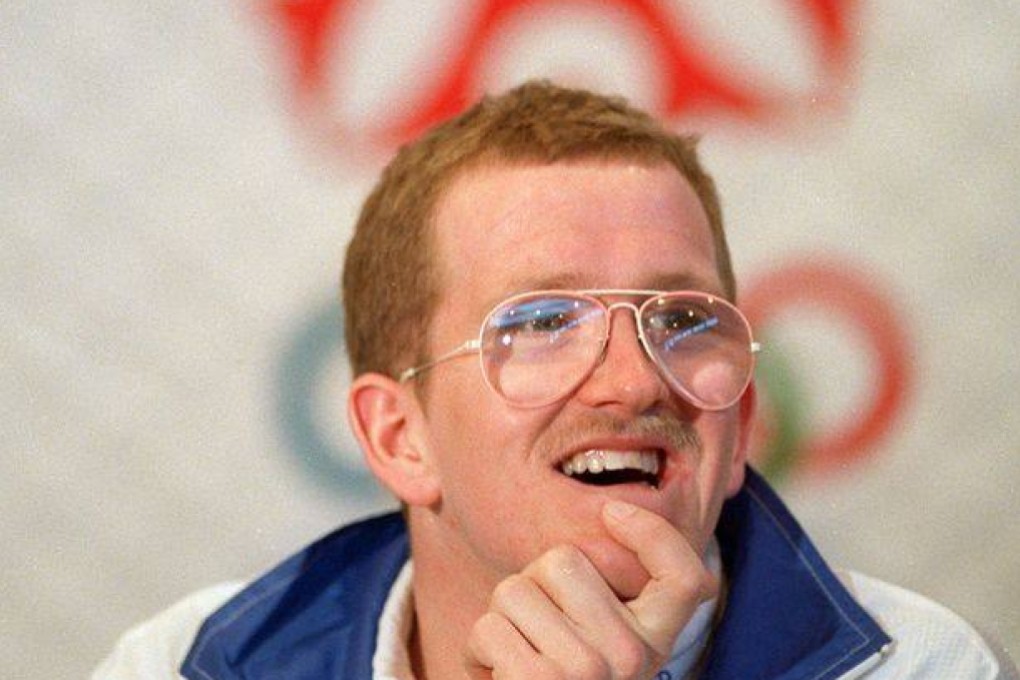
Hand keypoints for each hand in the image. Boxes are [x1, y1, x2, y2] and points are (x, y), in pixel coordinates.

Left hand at [464, 500, 717, 678]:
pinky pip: (488, 627)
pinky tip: (497, 676)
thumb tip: (612, 510)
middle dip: (531, 585)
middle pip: (564, 561)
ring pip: (515, 589)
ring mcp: (587, 669)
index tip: (613, 513)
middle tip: (536, 634)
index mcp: (655, 643)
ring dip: (500, 619)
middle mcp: (632, 657)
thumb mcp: (605, 646)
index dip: (653, 533)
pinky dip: (478, 650)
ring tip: (517, 657)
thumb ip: (609, 597)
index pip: (684, 577)